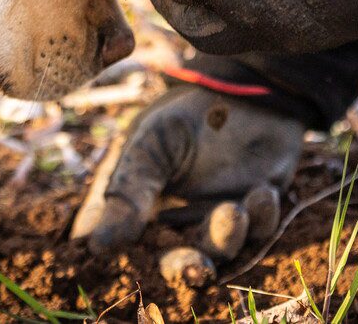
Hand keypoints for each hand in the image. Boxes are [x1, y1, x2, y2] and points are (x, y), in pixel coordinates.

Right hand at [71, 85, 304, 255]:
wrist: (251, 89)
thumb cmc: (191, 111)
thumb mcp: (153, 142)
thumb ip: (129, 191)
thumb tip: (94, 246)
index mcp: (138, 200)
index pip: (117, 241)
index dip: (119, 260)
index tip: (128, 263)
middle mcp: (174, 217)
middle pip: (171, 261)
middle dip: (184, 268)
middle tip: (196, 268)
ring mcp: (214, 218)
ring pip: (218, 252)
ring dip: (226, 239)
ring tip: (234, 211)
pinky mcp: (253, 214)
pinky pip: (258, 232)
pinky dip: (260, 219)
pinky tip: (263, 192)